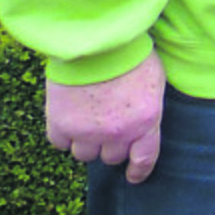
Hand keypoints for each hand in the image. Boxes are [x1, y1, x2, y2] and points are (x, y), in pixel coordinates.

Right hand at [47, 52, 166, 184]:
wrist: (95, 37)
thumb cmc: (129, 52)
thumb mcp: (154, 79)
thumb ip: (148, 107)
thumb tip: (142, 123)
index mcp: (146, 120)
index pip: (144, 159)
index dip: (138, 171)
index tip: (133, 177)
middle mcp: (117, 132)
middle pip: (110, 157)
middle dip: (109, 144)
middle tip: (105, 126)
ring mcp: (87, 131)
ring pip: (84, 155)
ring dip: (85, 141)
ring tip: (86, 119)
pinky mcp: (60, 124)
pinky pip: (59, 143)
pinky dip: (63, 134)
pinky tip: (67, 117)